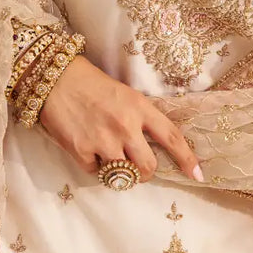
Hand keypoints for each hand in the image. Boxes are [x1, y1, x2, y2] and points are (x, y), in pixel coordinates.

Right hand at [37, 55, 203, 184]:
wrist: (55, 77)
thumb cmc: (92, 84)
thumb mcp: (126, 95)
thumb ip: (141, 119)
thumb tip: (152, 146)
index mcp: (140, 108)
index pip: (171, 137)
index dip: (187, 159)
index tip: (198, 174)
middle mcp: (125, 126)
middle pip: (148, 167)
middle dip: (145, 173)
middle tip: (138, 169)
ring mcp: (102, 140)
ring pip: (123, 175)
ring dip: (119, 172)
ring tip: (110, 158)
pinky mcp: (81, 151)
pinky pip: (96, 173)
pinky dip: (94, 166)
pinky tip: (87, 149)